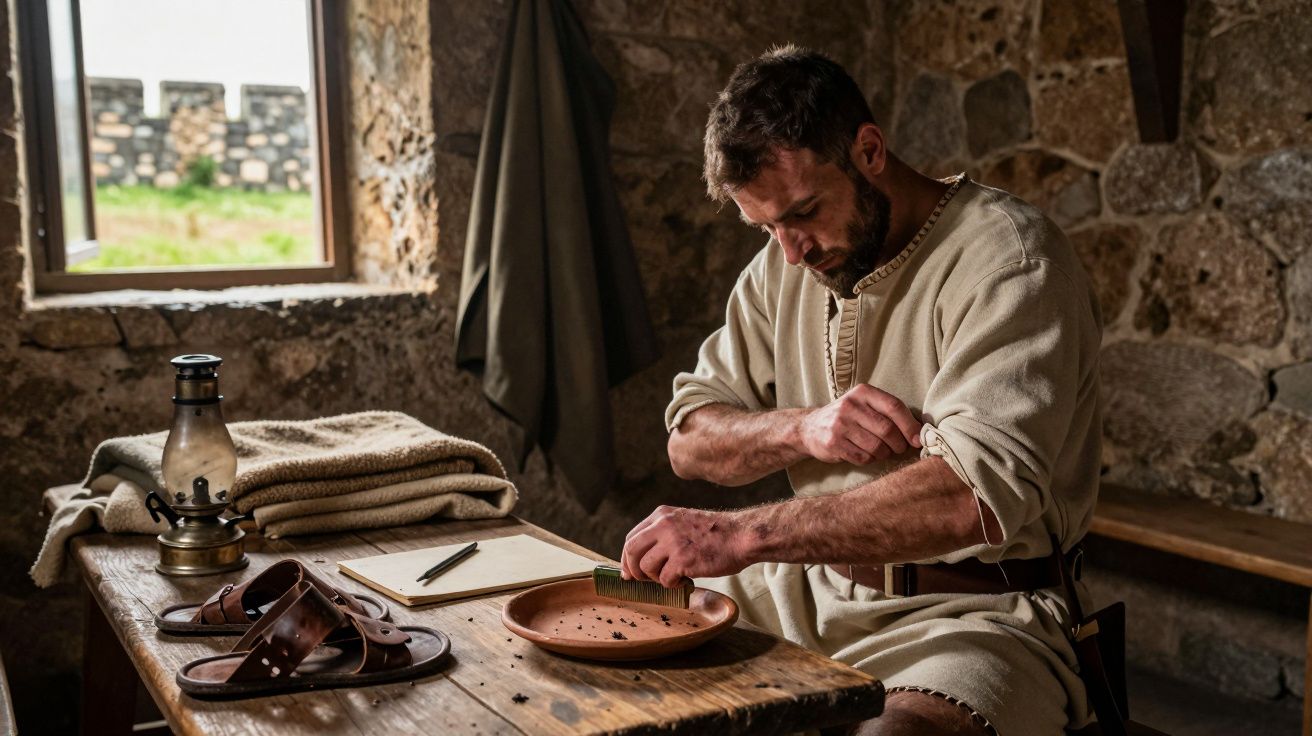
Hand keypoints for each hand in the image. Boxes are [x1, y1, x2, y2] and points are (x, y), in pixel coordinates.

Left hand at [620, 506, 747, 586]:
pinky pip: (665, 580)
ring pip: (645, 568)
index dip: (627, 558)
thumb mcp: (683, 522)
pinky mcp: (683, 559)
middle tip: (643, 581)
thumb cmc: (716, 533)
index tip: (630, 572)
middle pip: (631, 551)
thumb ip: (663, 534)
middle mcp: (663, 525)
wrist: (741, 535)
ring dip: (656, 579)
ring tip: (673, 577)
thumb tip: (642, 558)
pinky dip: (673, 585)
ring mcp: (672, 542)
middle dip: (633, 570)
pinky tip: (685, 580)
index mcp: (662, 515)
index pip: (631, 538)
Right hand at [799, 384, 921, 464]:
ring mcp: (840, 425)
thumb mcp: (865, 405)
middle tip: (900, 448)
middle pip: (887, 429)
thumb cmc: (848, 417)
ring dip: (884, 454)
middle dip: (899, 444)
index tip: (918, 439)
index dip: (910, 425)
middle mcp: (850, 406)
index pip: (894, 406)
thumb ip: (889, 413)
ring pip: (877, 447)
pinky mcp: (834, 443)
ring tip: (880, 451)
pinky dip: (870, 460)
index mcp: (862, 392)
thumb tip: (919, 432)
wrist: (810, 428)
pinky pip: (863, 458)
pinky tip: (865, 454)